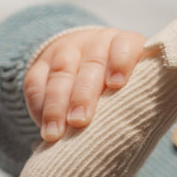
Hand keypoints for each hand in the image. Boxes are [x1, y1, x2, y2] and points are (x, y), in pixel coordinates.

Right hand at [24, 28, 145, 141]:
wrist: (87, 62)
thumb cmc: (122, 84)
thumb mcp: (135, 83)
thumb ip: (139, 95)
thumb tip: (141, 126)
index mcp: (123, 44)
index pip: (124, 45)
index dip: (121, 62)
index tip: (117, 84)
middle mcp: (95, 43)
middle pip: (90, 64)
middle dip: (84, 94)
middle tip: (80, 120)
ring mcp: (66, 52)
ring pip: (60, 74)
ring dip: (56, 105)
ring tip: (56, 133)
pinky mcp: (41, 65)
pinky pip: (35, 83)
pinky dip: (39, 106)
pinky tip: (43, 125)